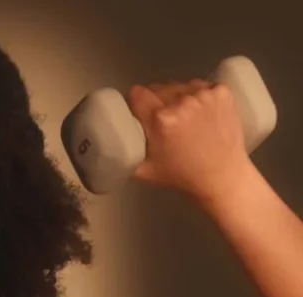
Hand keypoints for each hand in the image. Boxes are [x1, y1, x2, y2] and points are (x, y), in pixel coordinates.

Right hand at [129, 80, 253, 204]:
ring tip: (184, 116)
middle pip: (158, 87)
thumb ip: (123, 152)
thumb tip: (110, 139)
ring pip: (180, 85)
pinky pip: (201, 85)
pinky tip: (201, 111)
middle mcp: (181, 101)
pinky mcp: (222, 92)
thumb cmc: (180, 175)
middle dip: (156, 100)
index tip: (139, 112)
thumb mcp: (141, 170)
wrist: (222, 176)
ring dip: (178, 96)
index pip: (137, 93)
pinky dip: (198, 95)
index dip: (136, 102)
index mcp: (159, 118)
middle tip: (163, 119)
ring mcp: (204, 95)